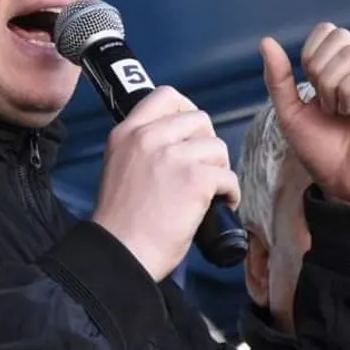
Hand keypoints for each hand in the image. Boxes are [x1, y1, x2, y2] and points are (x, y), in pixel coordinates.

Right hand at [91, 87, 240, 280]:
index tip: (190, 133)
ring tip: (209, 192)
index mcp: (126, 133)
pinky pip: (228, 176)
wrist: (120, 253)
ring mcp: (173, 156)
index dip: (186, 111)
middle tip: (202, 168)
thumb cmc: (121, 223)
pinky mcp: (195, 179)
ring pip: (217, 147)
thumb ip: (142, 148)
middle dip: (206, 144)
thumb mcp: (119, 168)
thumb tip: (177, 144)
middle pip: (199, 119)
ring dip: (219, 170)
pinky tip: (218, 206)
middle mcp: (148, 137)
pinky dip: (230, 193)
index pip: (165, 96)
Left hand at [260, 23, 349, 209]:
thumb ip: (278, 79)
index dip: (310, 54)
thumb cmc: (322, 152)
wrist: (344, 186)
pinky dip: (347, 91)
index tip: (309, 88)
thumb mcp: (290, 113)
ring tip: (335, 110)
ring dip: (331, 82)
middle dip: (318, 67)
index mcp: (342, 70)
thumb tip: (267, 42)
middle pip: (339, 35)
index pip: (327, 31)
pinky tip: (347, 111)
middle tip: (322, 100)